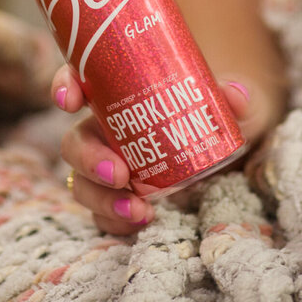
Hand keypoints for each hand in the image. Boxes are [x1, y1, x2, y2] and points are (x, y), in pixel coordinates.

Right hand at [51, 65, 270, 234]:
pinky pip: (102, 213)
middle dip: (88, 158)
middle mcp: (106, 129)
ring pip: (82, 182)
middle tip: (120, 173)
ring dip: (100, 197)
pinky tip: (141, 221)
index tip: (70, 99)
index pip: (80, 80)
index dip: (65, 86)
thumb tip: (234, 94)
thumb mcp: (232, 102)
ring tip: (138, 210)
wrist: (226, 150)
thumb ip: (236, 97)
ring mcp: (110, 166)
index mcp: (118, 92)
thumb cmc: (217, 113)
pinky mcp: (120, 198)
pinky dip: (115, 220)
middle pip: (75, 141)